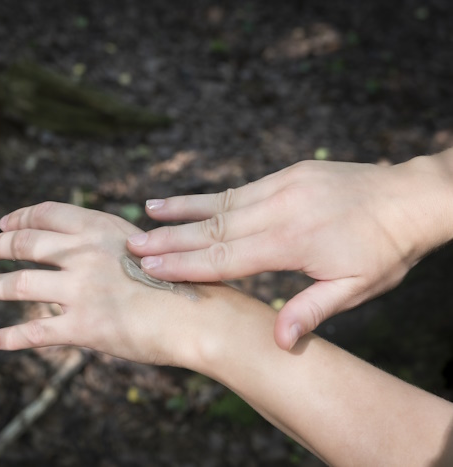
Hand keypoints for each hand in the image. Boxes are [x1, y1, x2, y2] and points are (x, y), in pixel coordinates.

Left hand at [0, 202, 202, 365]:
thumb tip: (82, 247)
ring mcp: (80, 289)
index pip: (47, 214)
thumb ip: (109, 245)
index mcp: (100, 227)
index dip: (19, 216)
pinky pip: (35, 332)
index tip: (3, 222)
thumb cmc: (181, 282)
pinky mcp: (82, 326)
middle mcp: (83, 253)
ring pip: (18, 286)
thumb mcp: (143, 245)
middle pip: (24, 244)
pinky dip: (10, 337)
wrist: (198, 316)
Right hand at [127, 156, 452, 349]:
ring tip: (146, 212)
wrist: (412, 196)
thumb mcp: (358, 288)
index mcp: (294, 242)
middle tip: (131, 243)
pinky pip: (238, 188)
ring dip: (181, 210)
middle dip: (169, 238)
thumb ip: (313, 310)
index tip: (151, 267)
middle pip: (213, 227)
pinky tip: (187, 200)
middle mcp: (280, 209)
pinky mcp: (286, 173)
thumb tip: (277, 340)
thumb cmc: (386, 249)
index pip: (227, 257)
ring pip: (221, 202)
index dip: (186, 264)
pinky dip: (208, 197)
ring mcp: (282, 186)